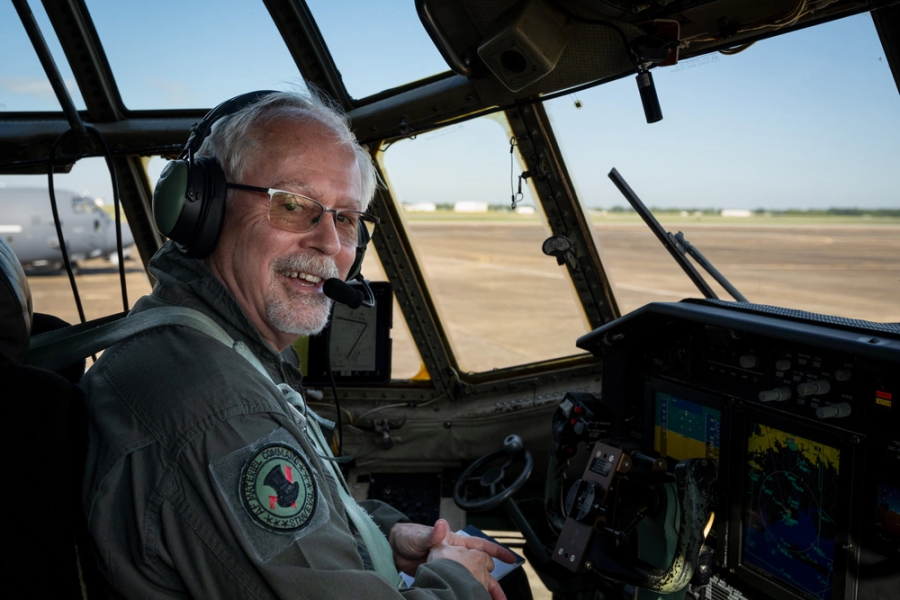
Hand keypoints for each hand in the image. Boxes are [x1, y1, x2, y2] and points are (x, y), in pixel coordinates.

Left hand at [389, 519, 515, 599]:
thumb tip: (441, 526)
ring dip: (479, 591)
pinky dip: (465, 594)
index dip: (497, 552)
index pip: (480, 546)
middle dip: (492, 581)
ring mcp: (449, 568)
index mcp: (455, 542)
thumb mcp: (420, 536)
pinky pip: (457, 587)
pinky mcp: (441, 578)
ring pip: (470, 580)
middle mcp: (455, 555)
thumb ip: (431, 534)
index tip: (511, 559)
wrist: (391, 551)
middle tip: (501, 595)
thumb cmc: (407, 537)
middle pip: (479, 568)